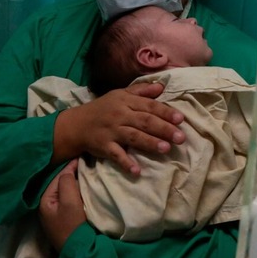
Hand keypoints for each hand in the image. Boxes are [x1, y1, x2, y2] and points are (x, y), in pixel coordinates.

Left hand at [40, 160, 86, 250]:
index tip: (83, 158)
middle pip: (61, 185)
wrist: (79, 252)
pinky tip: (87, 191)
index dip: (70, 167)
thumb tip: (69, 170)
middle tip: (87, 165)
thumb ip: (66, 182)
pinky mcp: (66, 221)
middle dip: (72, 175)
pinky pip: (71, 202)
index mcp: (45, 201)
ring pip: (67, 193)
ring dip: (76, 185)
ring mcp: (56, 215)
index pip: (57, 178)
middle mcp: (48, 207)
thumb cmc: (72, 226)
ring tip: (88, 175)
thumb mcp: (69, 202)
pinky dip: (78, 194)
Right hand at [54, 81, 184, 175]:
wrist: (76, 124)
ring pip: (133, 137)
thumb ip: (141, 91)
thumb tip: (161, 86)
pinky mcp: (103, 146)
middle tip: (180, 137)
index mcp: (125, 102)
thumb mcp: (120, 95)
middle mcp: (120, 115)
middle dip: (163, 129)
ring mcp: (111, 131)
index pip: (149, 106)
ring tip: (166, 149)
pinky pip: (116, 155)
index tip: (180, 119)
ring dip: (149, 143)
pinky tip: (137, 171)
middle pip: (144, 121)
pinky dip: (125, 163)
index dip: (165, 112)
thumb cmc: (102, 109)